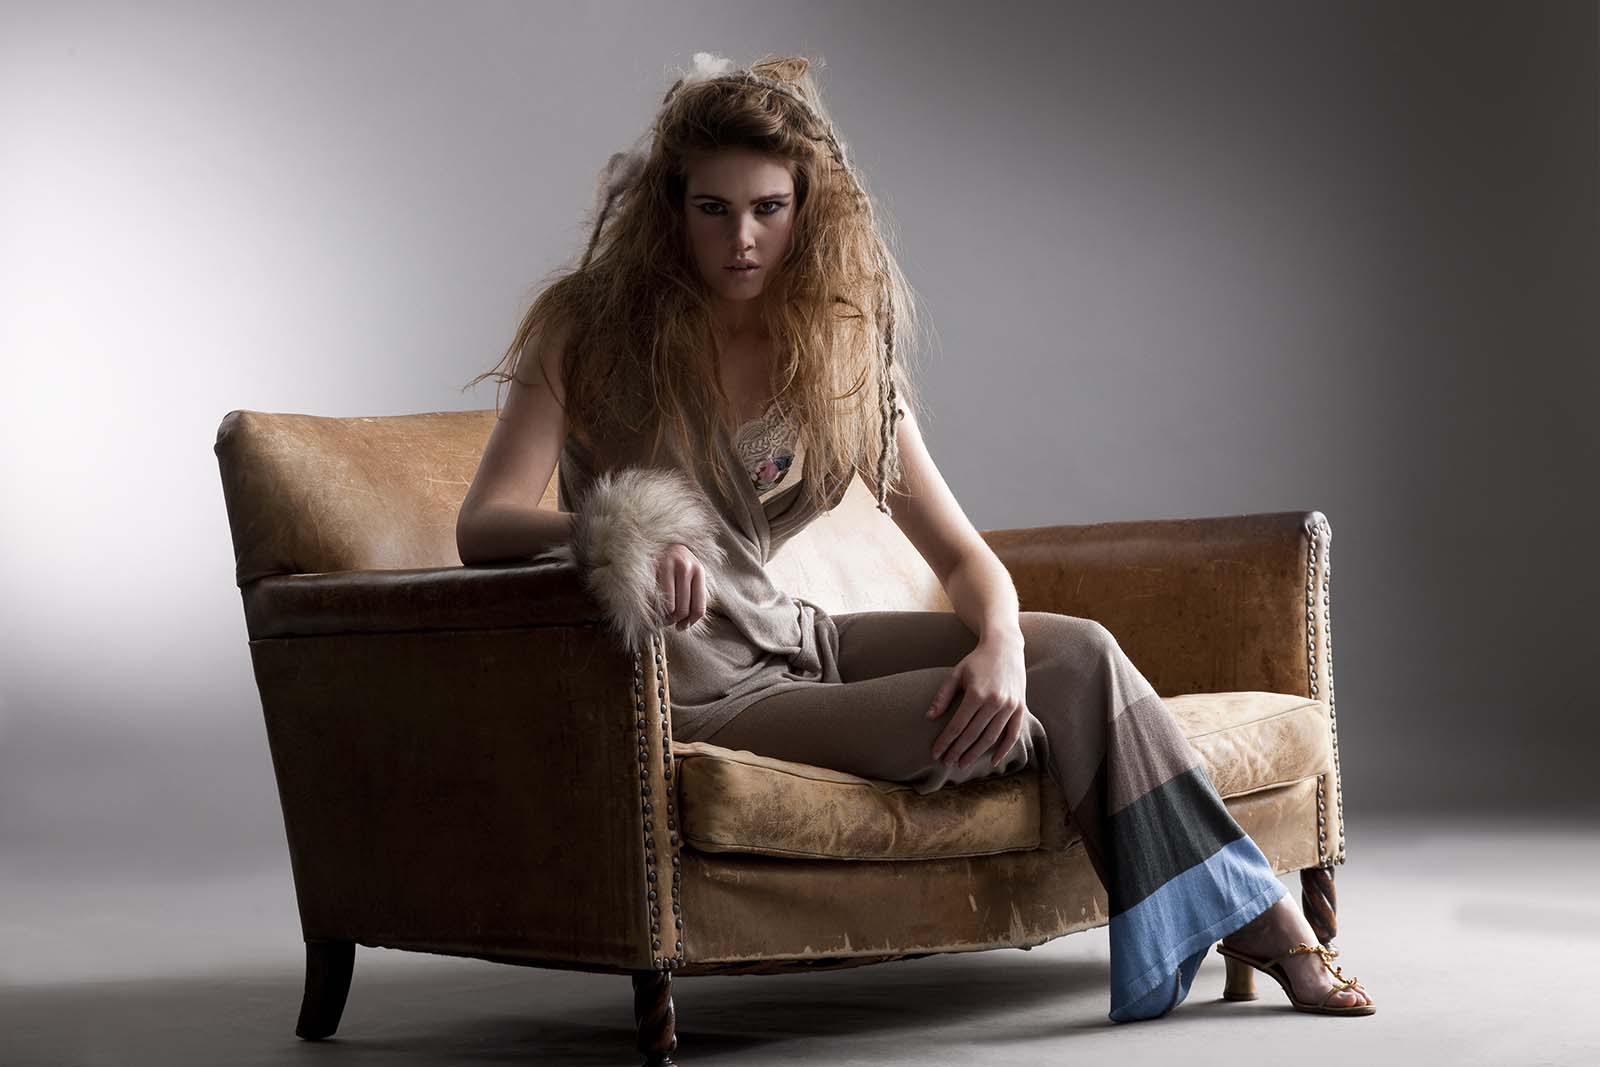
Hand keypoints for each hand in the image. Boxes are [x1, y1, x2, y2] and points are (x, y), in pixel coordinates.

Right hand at [656, 542, 707, 630]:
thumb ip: (695, 590)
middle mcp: (685, 567)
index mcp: (698, 570)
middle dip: (674, 621)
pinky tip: (650, 609)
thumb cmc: (674, 559)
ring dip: (663, 618)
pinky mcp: (652, 566)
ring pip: (668, 607)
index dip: (690, 623)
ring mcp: (668, 565)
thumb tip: (692, 619)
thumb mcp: (690, 570)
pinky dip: (652, 609)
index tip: (681, 627)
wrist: (656, 537)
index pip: (698, 608)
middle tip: (667, 623)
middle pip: (682, 610)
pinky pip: (653, 598)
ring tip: (658, 617)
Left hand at [926, 634, 1027, 770]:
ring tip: (963, 764)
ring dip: (976, 753)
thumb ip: (943, 696)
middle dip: (958, 751)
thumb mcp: (956, 674)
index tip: (936, 753)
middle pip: (973, 735)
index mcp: (977, 694)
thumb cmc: (977, 661)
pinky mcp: (1020, 708)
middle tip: (948, 763)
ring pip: (991, 737)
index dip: (946, 742)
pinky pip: (1013, 734)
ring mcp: (1010, 706)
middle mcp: (995, 702)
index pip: (958, 726)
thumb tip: (929, 717)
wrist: (1005, 647)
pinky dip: (1004, 749)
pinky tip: (992, 760)